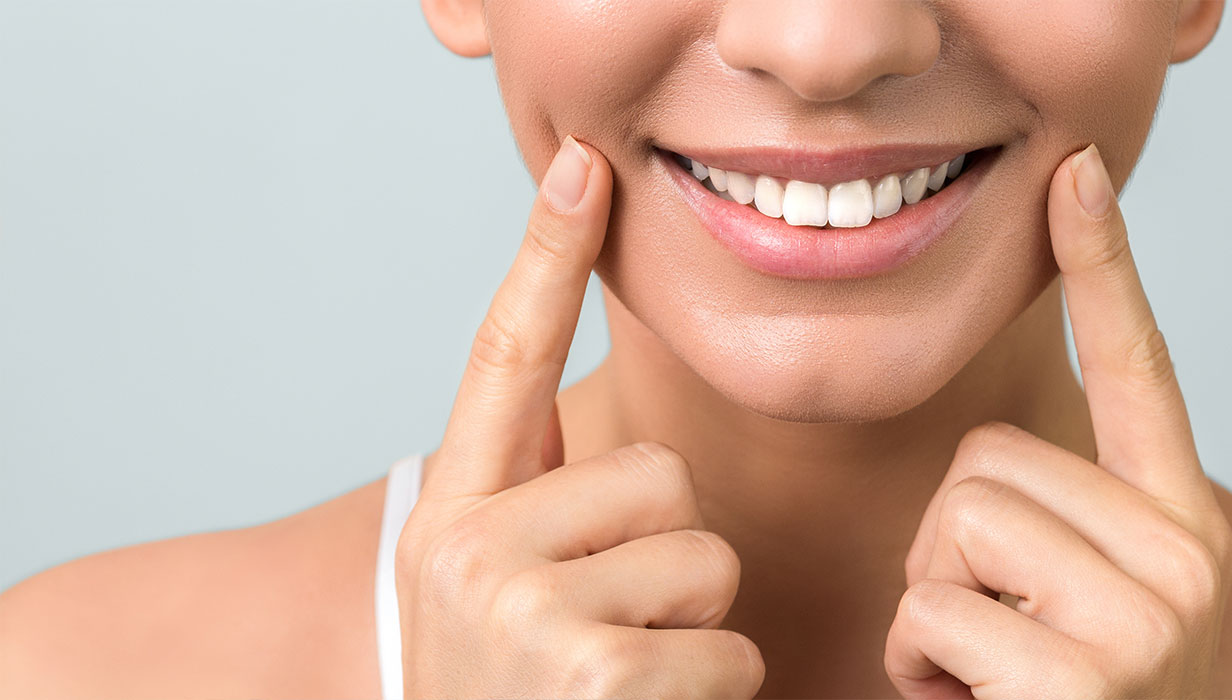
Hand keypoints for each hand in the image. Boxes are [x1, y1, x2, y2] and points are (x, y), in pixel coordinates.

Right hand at [393, 137, 764, 697]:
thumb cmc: (512, 693)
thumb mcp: (501, 595)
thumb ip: (552, 511)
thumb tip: (623, 446)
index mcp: (454, 514)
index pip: (499, 362)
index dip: (543, 260)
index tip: (583, 171)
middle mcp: (468, 548)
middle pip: (660, 477)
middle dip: (669, 560)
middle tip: (610, 635)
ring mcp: (523, 610)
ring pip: (703, 560)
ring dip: (694, 632)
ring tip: (623, 683)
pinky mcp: (595, 672)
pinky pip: (727, 645)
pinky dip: (712, 693)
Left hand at [885, 144, 1231, 698]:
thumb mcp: (1094, 608)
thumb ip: (1059, 528)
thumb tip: (982, 474)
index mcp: (1181, 522)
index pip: (1143, 372)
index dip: (1106, 268)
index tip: (1075, 174)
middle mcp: (1187, 556)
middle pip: (990, 462)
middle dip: (954, 548)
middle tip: (999, 635)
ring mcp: (1148, 619)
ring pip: (956, 528)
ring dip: (932, 609)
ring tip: (990, 674)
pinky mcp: (1089, 682)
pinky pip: (933, 615)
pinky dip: (922, 668)